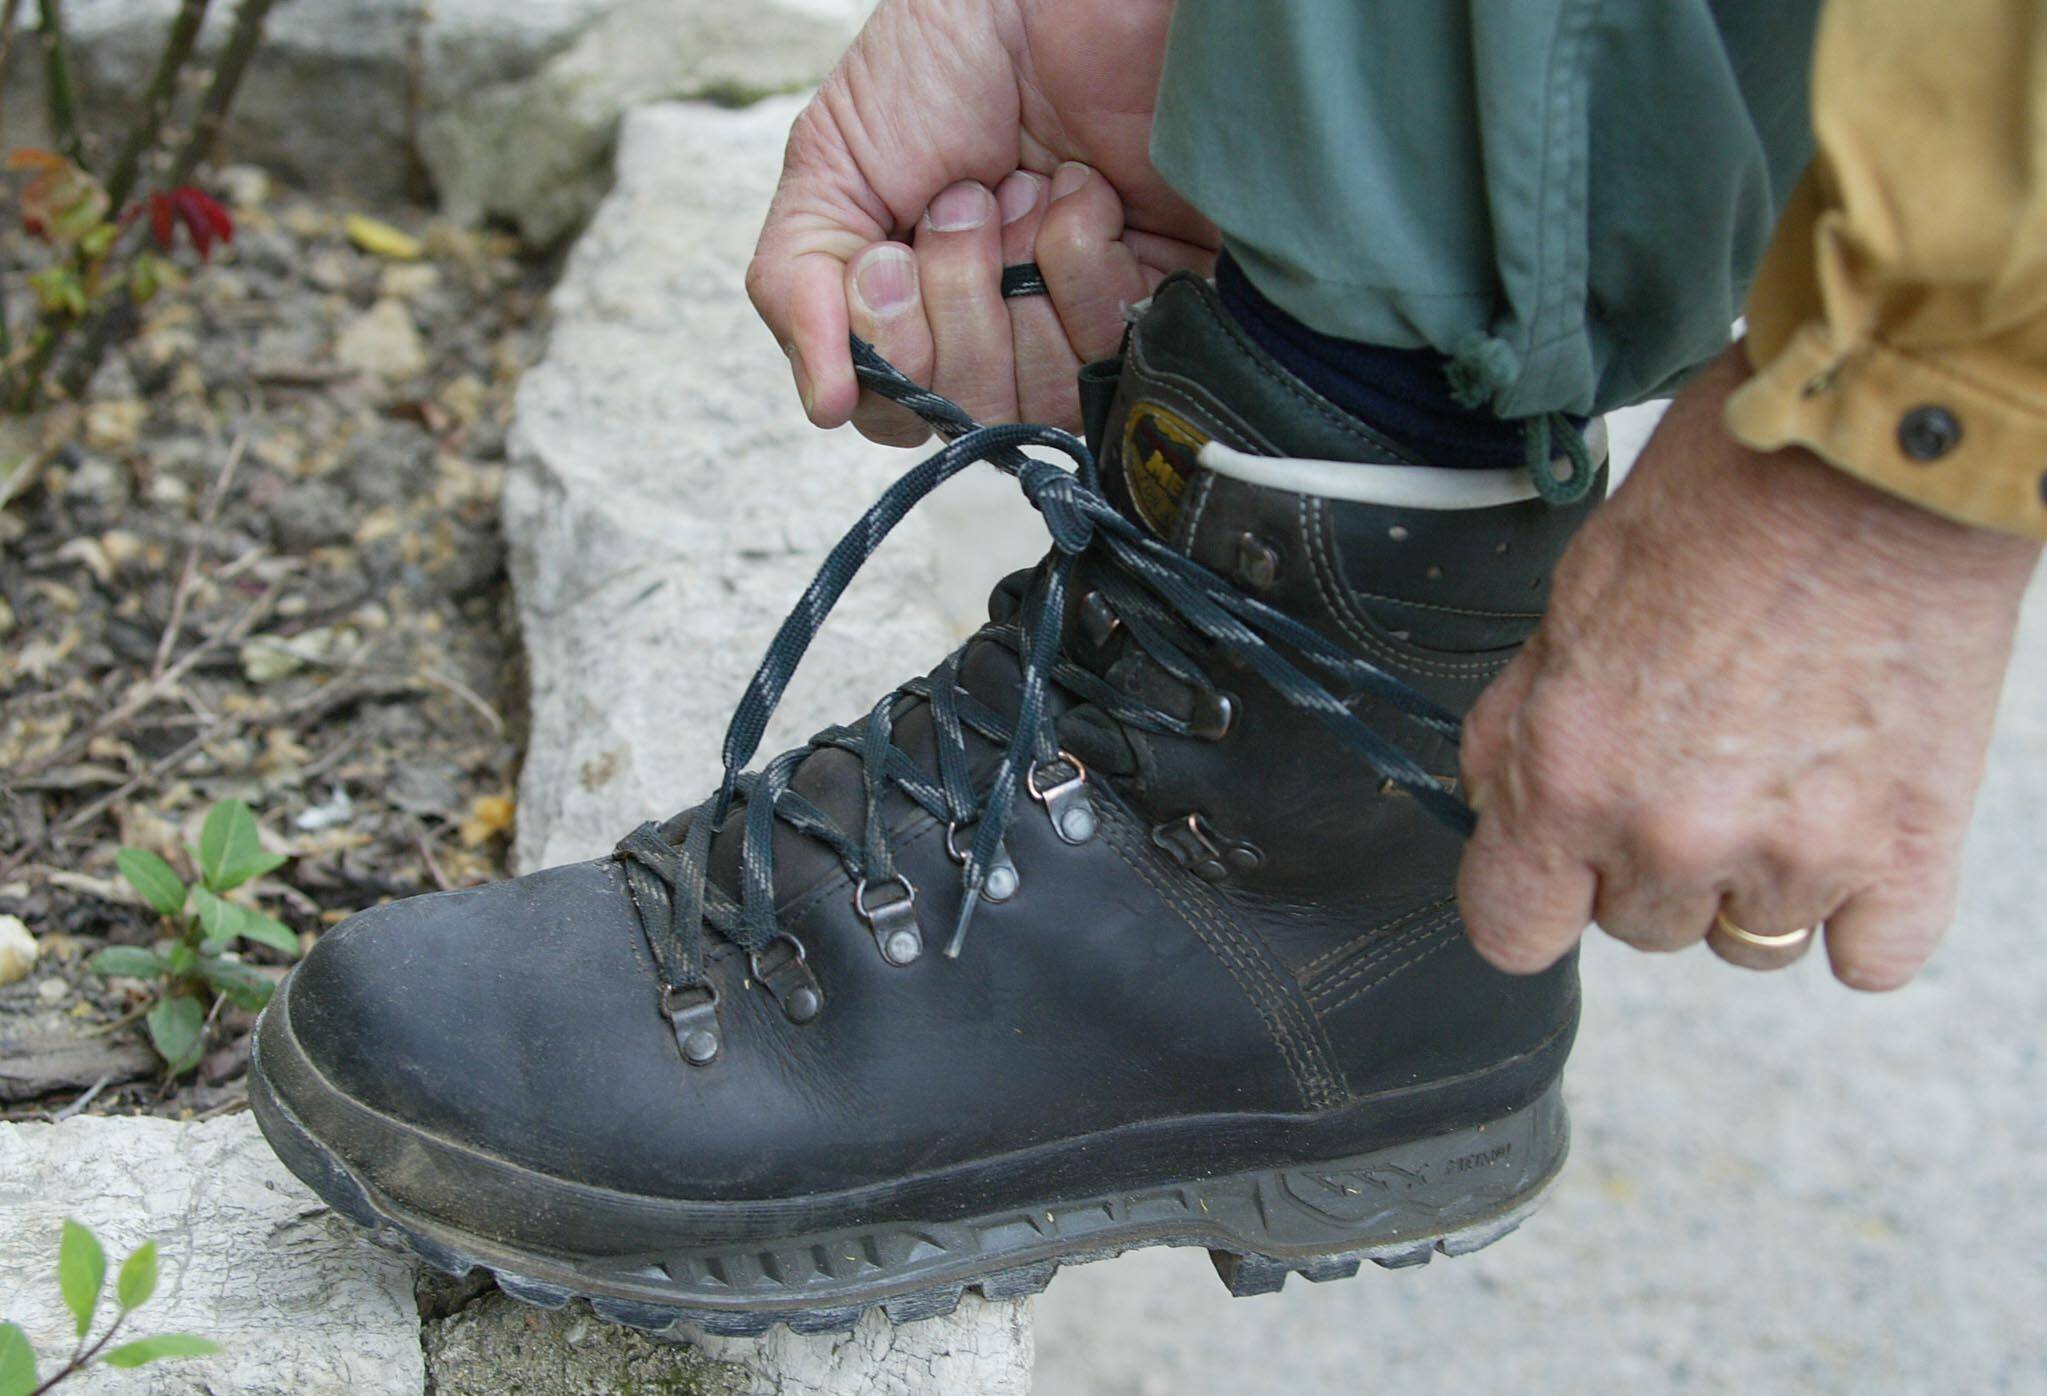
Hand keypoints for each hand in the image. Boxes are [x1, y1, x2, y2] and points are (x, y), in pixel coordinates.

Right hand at [746, 0, 1217, 441]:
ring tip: (1026, 189)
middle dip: (956, 298)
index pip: (897, 409)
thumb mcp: (833, 162)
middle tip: (968, 202)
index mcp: (925, 309)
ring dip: (1017, 278)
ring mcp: (1088, 324)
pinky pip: (1114, 357)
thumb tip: (825, 406)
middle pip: (967, 410)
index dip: (892, 340)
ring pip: (1039, 397)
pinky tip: (1087, 197)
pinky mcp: (1167, 308)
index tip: (894, 248)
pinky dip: (1083, 262)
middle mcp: (1008, 331)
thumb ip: (799, 284)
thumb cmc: (950, 53)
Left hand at [1457, 346, 2040, 989]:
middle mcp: (1674, 836)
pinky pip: (1868, 956)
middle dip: (1645, 860)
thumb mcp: (1570, 599)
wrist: (1883, 451)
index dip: (1527, 893)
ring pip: (1745, 942)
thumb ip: (1523, 724)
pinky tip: (1849, 827)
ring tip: (1779, 770)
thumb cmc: (1724, 497)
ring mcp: (1798, 856)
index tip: (1552, 865)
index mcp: (1570, 777)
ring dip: (1750, 879)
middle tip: (1689, 759)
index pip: (1510, 929)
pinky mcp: (1911, 850)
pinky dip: (1858, 908)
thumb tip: (1498, 798)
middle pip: (1635, 928)